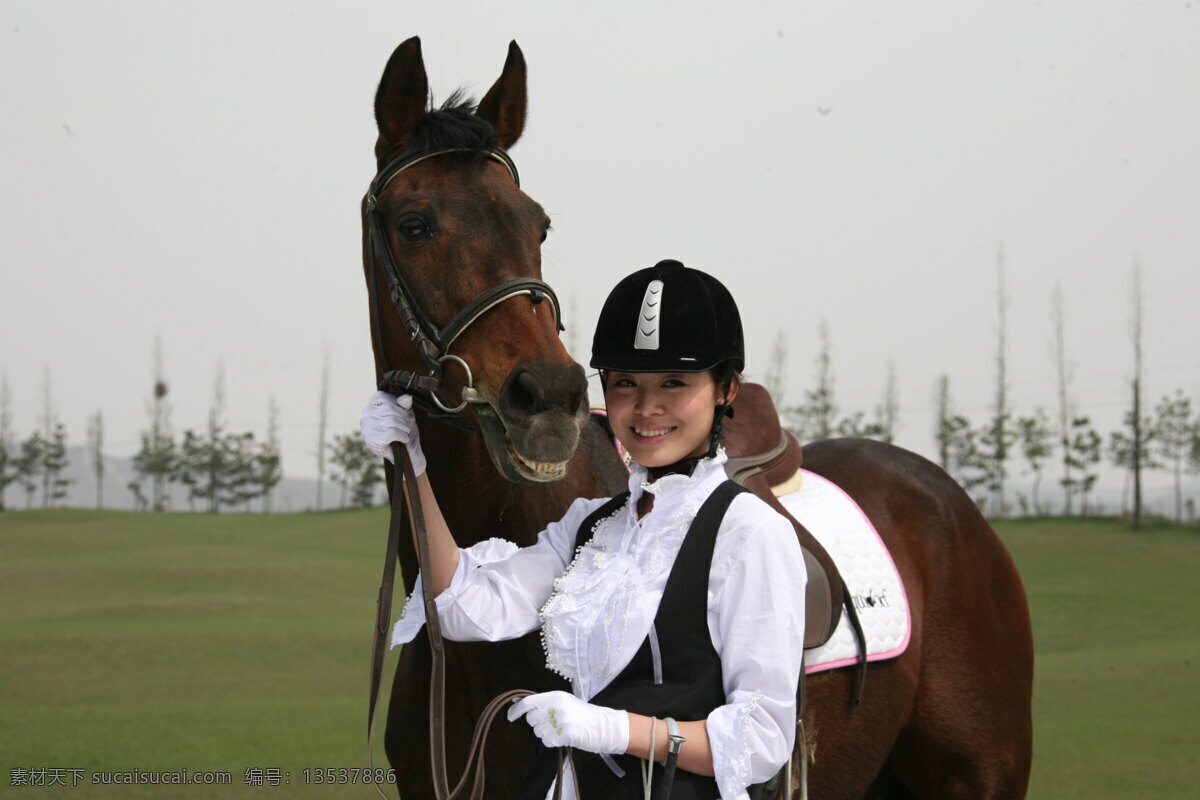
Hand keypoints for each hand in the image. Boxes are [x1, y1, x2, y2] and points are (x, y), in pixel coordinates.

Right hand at [360, 391, 426, 475]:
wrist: (408, 453)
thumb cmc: (404, 430)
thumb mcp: (406, 413)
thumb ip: (404, 404)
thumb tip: (407, 397)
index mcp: (371, 406)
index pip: (382, 397)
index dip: (397, 405)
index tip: (403, 413)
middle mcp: (366, 415)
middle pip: (388, 409)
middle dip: (403, 417)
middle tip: (406, 425)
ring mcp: (367, 429)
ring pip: (391, 421)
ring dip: (404, 428)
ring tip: (405, 433)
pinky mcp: (372, 441)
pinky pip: (391, 433)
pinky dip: (402, 436)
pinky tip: (404, 439)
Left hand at [507, 691, 628, 754]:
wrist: (603, 726)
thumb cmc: (583, 714)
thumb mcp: (565, 702)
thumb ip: (544, 702)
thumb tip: (519, 704)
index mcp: (556, 696)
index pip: (528, 702)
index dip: (516, 710)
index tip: (510, 717)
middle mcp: (556, 706)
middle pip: (531, 719)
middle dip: (537, 724)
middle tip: (551, 723)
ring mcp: (560, 721)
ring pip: (538, 732)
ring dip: (546, 733)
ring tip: (560, 729)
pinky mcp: (565, 734)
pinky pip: (547, 741)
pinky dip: (552, 741)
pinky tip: (563, 737)